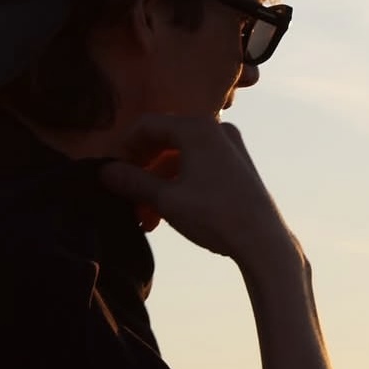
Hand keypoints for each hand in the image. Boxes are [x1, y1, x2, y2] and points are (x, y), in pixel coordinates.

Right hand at [99, 114, 293, 262]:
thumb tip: (104, 171)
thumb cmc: (215, 216)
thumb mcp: (166, 199)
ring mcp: (230, 148)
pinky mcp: (238, 167)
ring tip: (145, 219)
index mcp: (198, 128)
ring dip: (159, 186)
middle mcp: (217, 130)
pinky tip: (166, 216)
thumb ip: (132, 182)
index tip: (111, 172)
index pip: (147, 126)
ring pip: (181, 160)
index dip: (124, 148)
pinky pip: (199, 168)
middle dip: (142, 173)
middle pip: (164, 143)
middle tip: (126, 198)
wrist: (264, 242)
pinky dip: (180, 187)